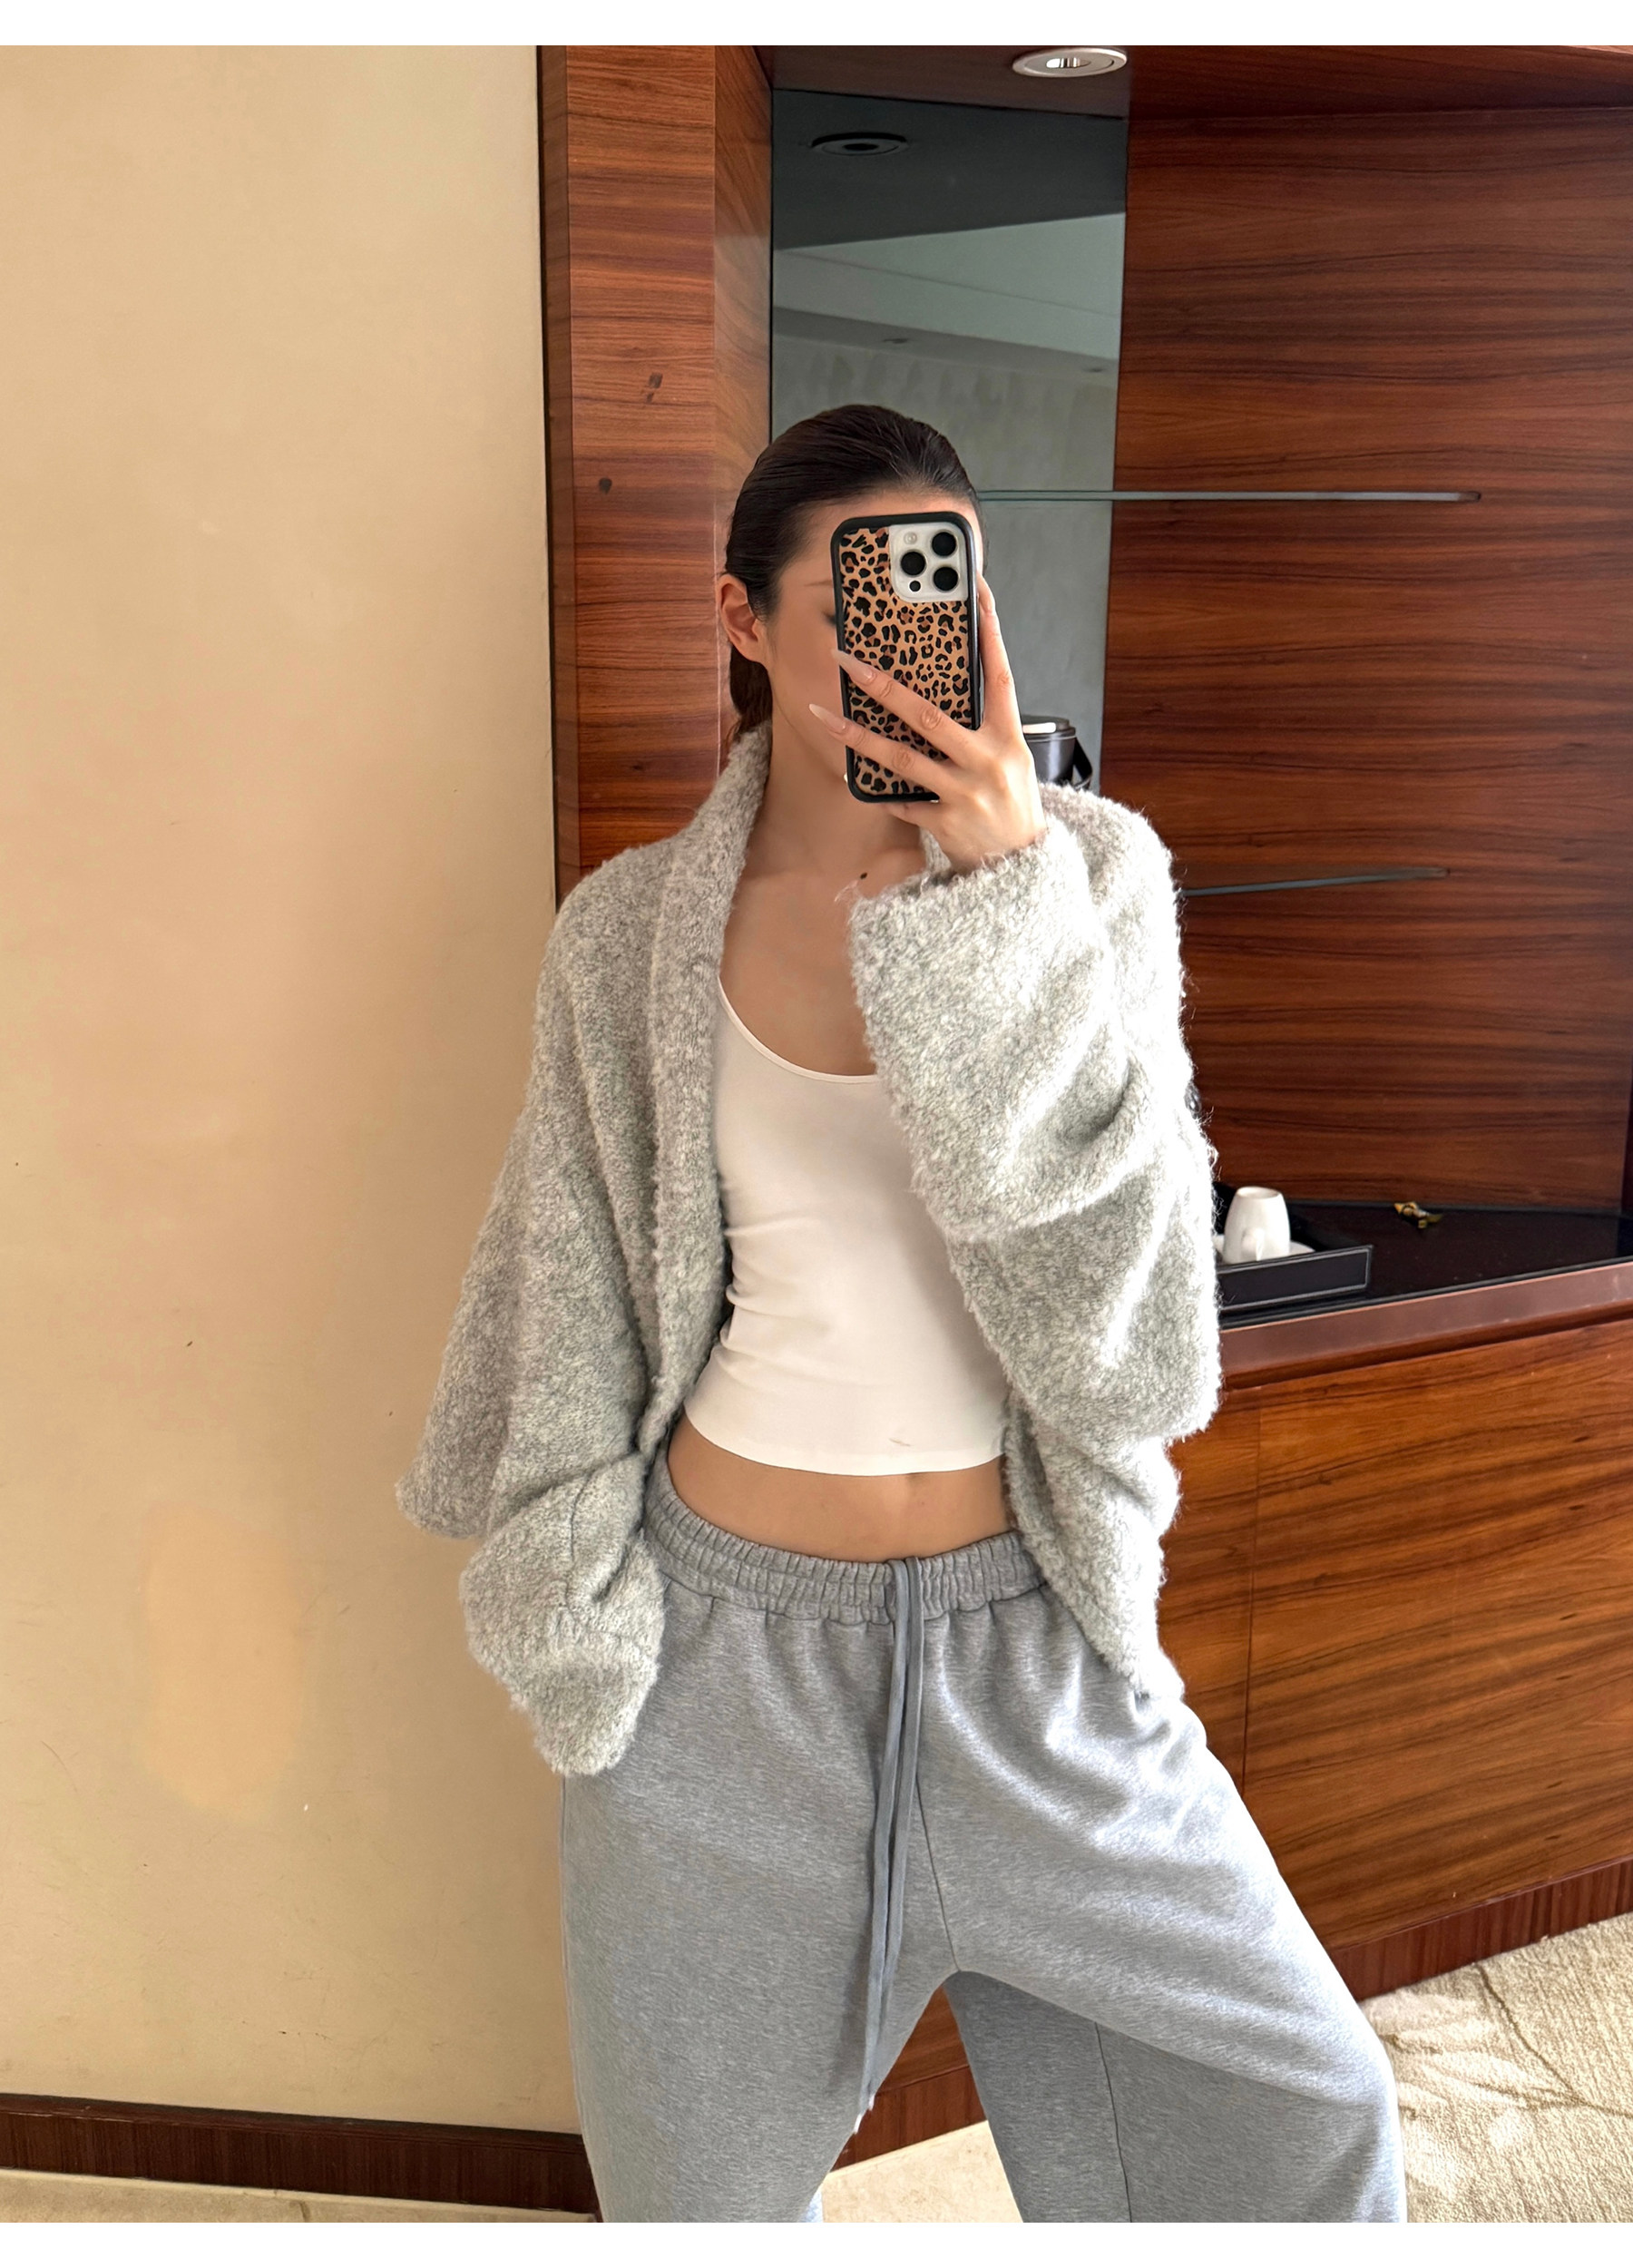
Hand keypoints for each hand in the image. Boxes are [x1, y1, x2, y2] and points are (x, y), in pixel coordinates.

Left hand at [810, 575, 1047, 876]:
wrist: (1021, 868)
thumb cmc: (1011, 804)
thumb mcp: (1010, 760)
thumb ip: (981, 728)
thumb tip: (938, 692)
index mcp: (1009, 737)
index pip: (999, 674)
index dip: (990, 632)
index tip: (974, 591)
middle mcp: (989, 760)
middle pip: (928, 715)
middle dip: (883, 686)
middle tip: (847, 660)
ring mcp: (966, 793)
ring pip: (902, 757)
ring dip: (857, 736)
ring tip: (822, 715)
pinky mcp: (946, 822)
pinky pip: (902, 801)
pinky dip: (879, 792)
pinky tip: (855, 778)